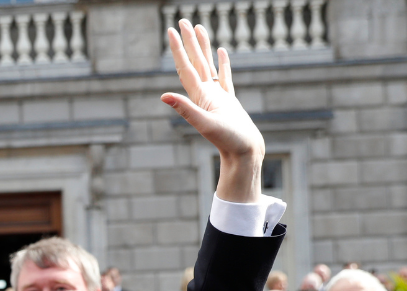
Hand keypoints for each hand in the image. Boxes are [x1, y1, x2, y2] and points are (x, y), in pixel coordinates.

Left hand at [162, 20, 264, 203]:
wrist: (244, 154)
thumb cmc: (228, 141)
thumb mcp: (204, 123)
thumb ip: (185, 109)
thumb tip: (163, 96)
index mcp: (199, 96)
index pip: (186, 67)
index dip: (178, 48)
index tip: (171, 30)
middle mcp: (205, 94)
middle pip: (195, 61)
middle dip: (189, 41)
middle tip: (182, 21)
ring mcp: (217, 97)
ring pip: (208, 65)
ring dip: (203, 48)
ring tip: (199, 28)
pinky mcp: (229, 101)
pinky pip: (223, 77)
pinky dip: (221, 64)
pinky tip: (220, 52)